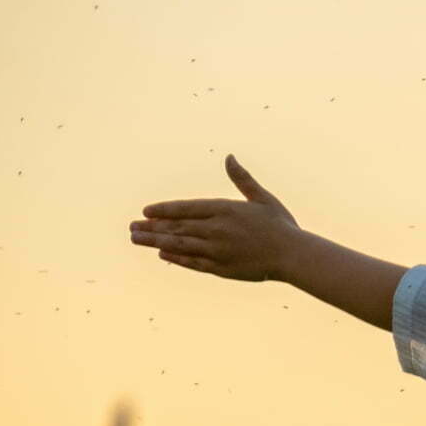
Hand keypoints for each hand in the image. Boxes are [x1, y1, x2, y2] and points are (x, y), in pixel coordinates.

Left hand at [128, 156, 300, 282]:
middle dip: (151, 227)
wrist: (295, 256)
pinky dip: (176, 258)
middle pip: (177, 227)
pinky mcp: (222, 268)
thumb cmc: (280, 226)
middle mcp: (216, 230)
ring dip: (155, 242)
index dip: (164, 210)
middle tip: (131, 227)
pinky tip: (162, 254)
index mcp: (225, 210)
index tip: (146, 212)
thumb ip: (242, 179)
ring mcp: (217, 251)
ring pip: (180, 245)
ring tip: (136, 239)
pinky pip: (193, 263)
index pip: (186, 208)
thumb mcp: (262, 198)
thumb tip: (229, 157)